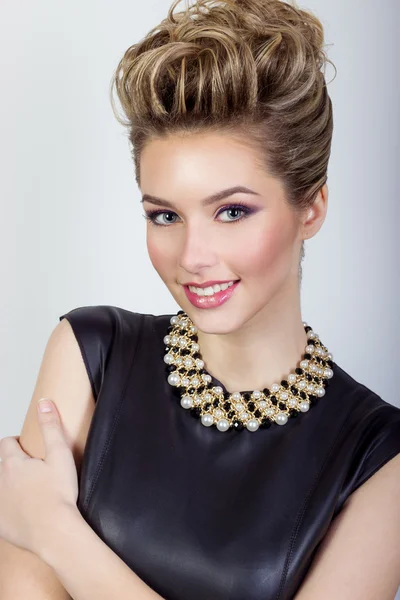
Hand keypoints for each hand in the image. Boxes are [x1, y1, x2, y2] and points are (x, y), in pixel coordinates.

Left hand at [0, 398, 78, 555]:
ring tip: (30, 493)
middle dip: (14, 466)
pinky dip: (9, 509)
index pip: (7, 444)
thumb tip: (44, 403)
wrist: (55, 532)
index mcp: (13, 463)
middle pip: (3, 466)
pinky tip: (24, 513)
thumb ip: (51, 427)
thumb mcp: (60, 454)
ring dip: (10, 487)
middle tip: (35, 472)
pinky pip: (2, 511)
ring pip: (1, 488)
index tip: (29, 450)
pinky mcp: (0, 524)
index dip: (18, 444)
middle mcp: (0, 481)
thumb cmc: (59, 495)